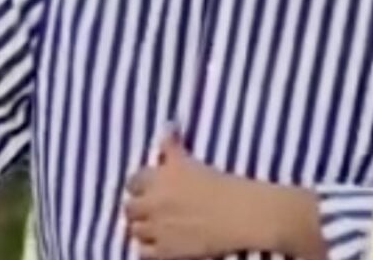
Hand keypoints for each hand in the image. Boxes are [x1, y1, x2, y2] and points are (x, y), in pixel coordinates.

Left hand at [125, 133, 257, 258]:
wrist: (243, 214)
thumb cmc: (221, 183)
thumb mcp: (190, 161)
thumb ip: (172, 145)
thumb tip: (167, 125)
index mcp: (157, 179)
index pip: (132, 182)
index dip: (139, 187)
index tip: (147, 191)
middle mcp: (152, 202)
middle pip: (129, 208)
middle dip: (137, 209)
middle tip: (149, 212)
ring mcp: (158, 228)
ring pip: (135, 230)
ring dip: (142, 229)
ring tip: (153, 229)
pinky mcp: (168, 251)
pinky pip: (144, 252)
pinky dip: (147, 250)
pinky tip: (158, 247)